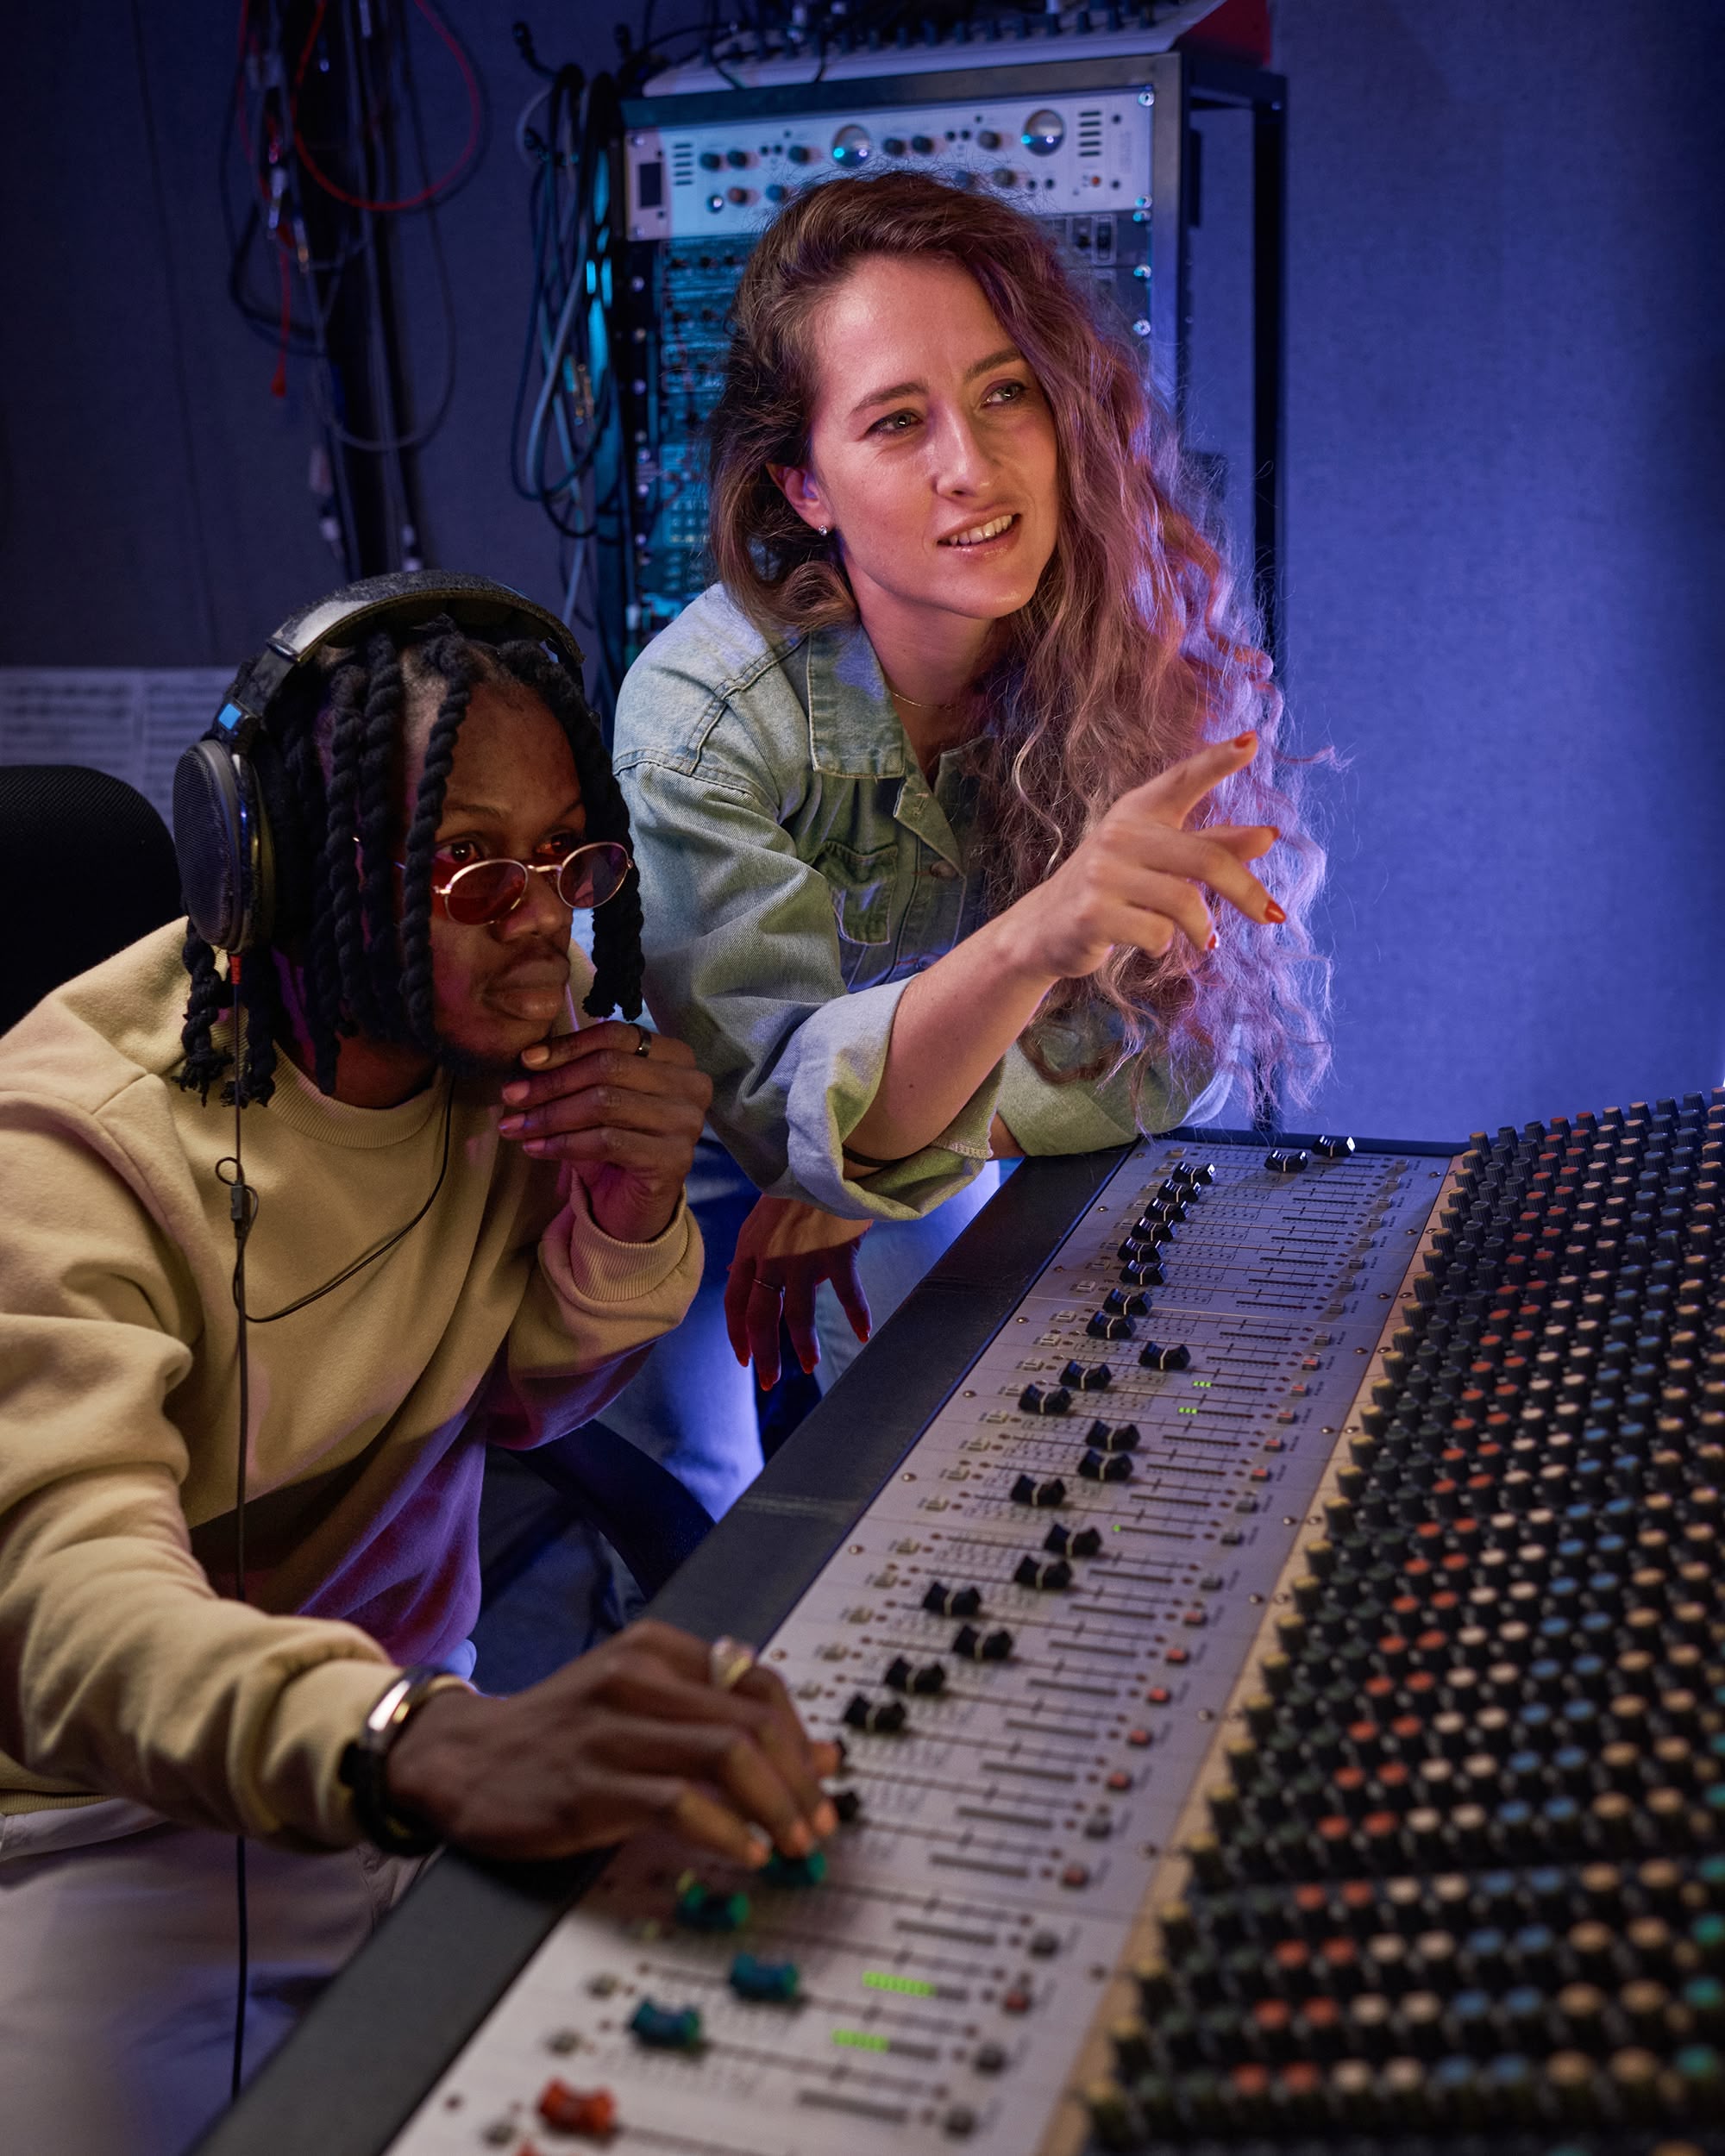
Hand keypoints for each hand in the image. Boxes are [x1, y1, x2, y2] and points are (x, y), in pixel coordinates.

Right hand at [385, 1620, 842, 1865]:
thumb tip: (821, 1755)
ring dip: (776, 1806)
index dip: (802, 1736)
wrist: (460, 1757)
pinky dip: (725, 1830)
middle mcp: (637, 1678)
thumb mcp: (638, 1702)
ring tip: (792, 1844)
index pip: (758, 1682)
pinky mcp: (587, 1786)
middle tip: (818, 1824)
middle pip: (752, 1720)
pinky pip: (677, 1803)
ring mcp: (611, 1732)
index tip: (821, 1780)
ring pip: (725, 1755)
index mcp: (656, 1649)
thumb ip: (718, 1717)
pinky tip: (744, 1852)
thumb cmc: (561, 1733)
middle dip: (800, 1778)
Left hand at [497, 1021, 712, 1242]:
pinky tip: (535, 1148)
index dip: (568, 1046)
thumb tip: (529, 1058)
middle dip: (552, 1082)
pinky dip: (563, 1144)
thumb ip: (575, 1071)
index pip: (617, 1035)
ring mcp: (686, 1123)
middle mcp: (691, 1085)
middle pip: (609, 1067)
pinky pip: (607, 1141)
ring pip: (604, 1103)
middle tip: (511, 1096)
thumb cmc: (614, 1144)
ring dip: (550, 1115)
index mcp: (676, 1057)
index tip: (526, 1060)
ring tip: (515, 1126)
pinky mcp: (673, 1159)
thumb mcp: (596, 1097)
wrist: (634, 1206)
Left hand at [724, 1195, 871, 1388]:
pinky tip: (863, 1334)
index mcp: (748, 1248)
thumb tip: (733, 1273)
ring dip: (803, 1346)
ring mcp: (802, 1257)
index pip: (735, 1301)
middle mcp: (770, 1258)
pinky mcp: (836, 1253)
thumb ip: (751, 1250)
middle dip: (764, 1354)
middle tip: (770, 1380)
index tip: (744, 1358)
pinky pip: (847, 1295)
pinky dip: (857, 1316)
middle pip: (761, 1317)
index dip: (738, 1334)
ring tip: (808, 1367)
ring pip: (798, 1315)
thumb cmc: (798, 1188)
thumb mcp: (762, 1218)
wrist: (827, 1158)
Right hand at [997, 731, 1282, 980]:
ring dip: (1203, 927)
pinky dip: (1165, 944)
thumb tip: (1269, 835)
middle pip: (1206, 858)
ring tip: (1206, 939)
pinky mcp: (1092, 913)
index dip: (1217, 760)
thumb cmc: (1113, 889)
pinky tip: (1152, 942)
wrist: (1044, 929)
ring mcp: (1102, 873)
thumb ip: (1212, 846)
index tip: (1251, 742)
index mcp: (1137, 811)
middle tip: (1274, 915)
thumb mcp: (1160, 862)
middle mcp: (1119, 834)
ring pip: (1184, 902)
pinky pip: (1156, 932)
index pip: (1181, 780)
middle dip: (1246, 891)